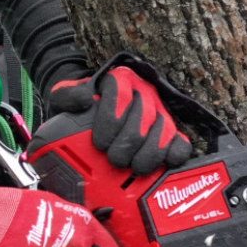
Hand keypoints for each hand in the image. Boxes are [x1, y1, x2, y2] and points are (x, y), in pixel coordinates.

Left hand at [49, 54, 191, 173]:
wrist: (93, 112)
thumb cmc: (80, 108)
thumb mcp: (64, 99)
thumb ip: (66, 96)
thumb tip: (83, 100)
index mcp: (118, 80)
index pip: (120, 94)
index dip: (112, 120)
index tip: (100, 143)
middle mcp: (143, 92)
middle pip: (143, 116)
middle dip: (129, 142)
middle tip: (115, 159)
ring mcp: (160, 112)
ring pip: (164, 129)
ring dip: (149, 152)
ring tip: (134, 167)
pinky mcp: (172, 132)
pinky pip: (181, 142)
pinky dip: (174, 154)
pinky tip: (164, 164)